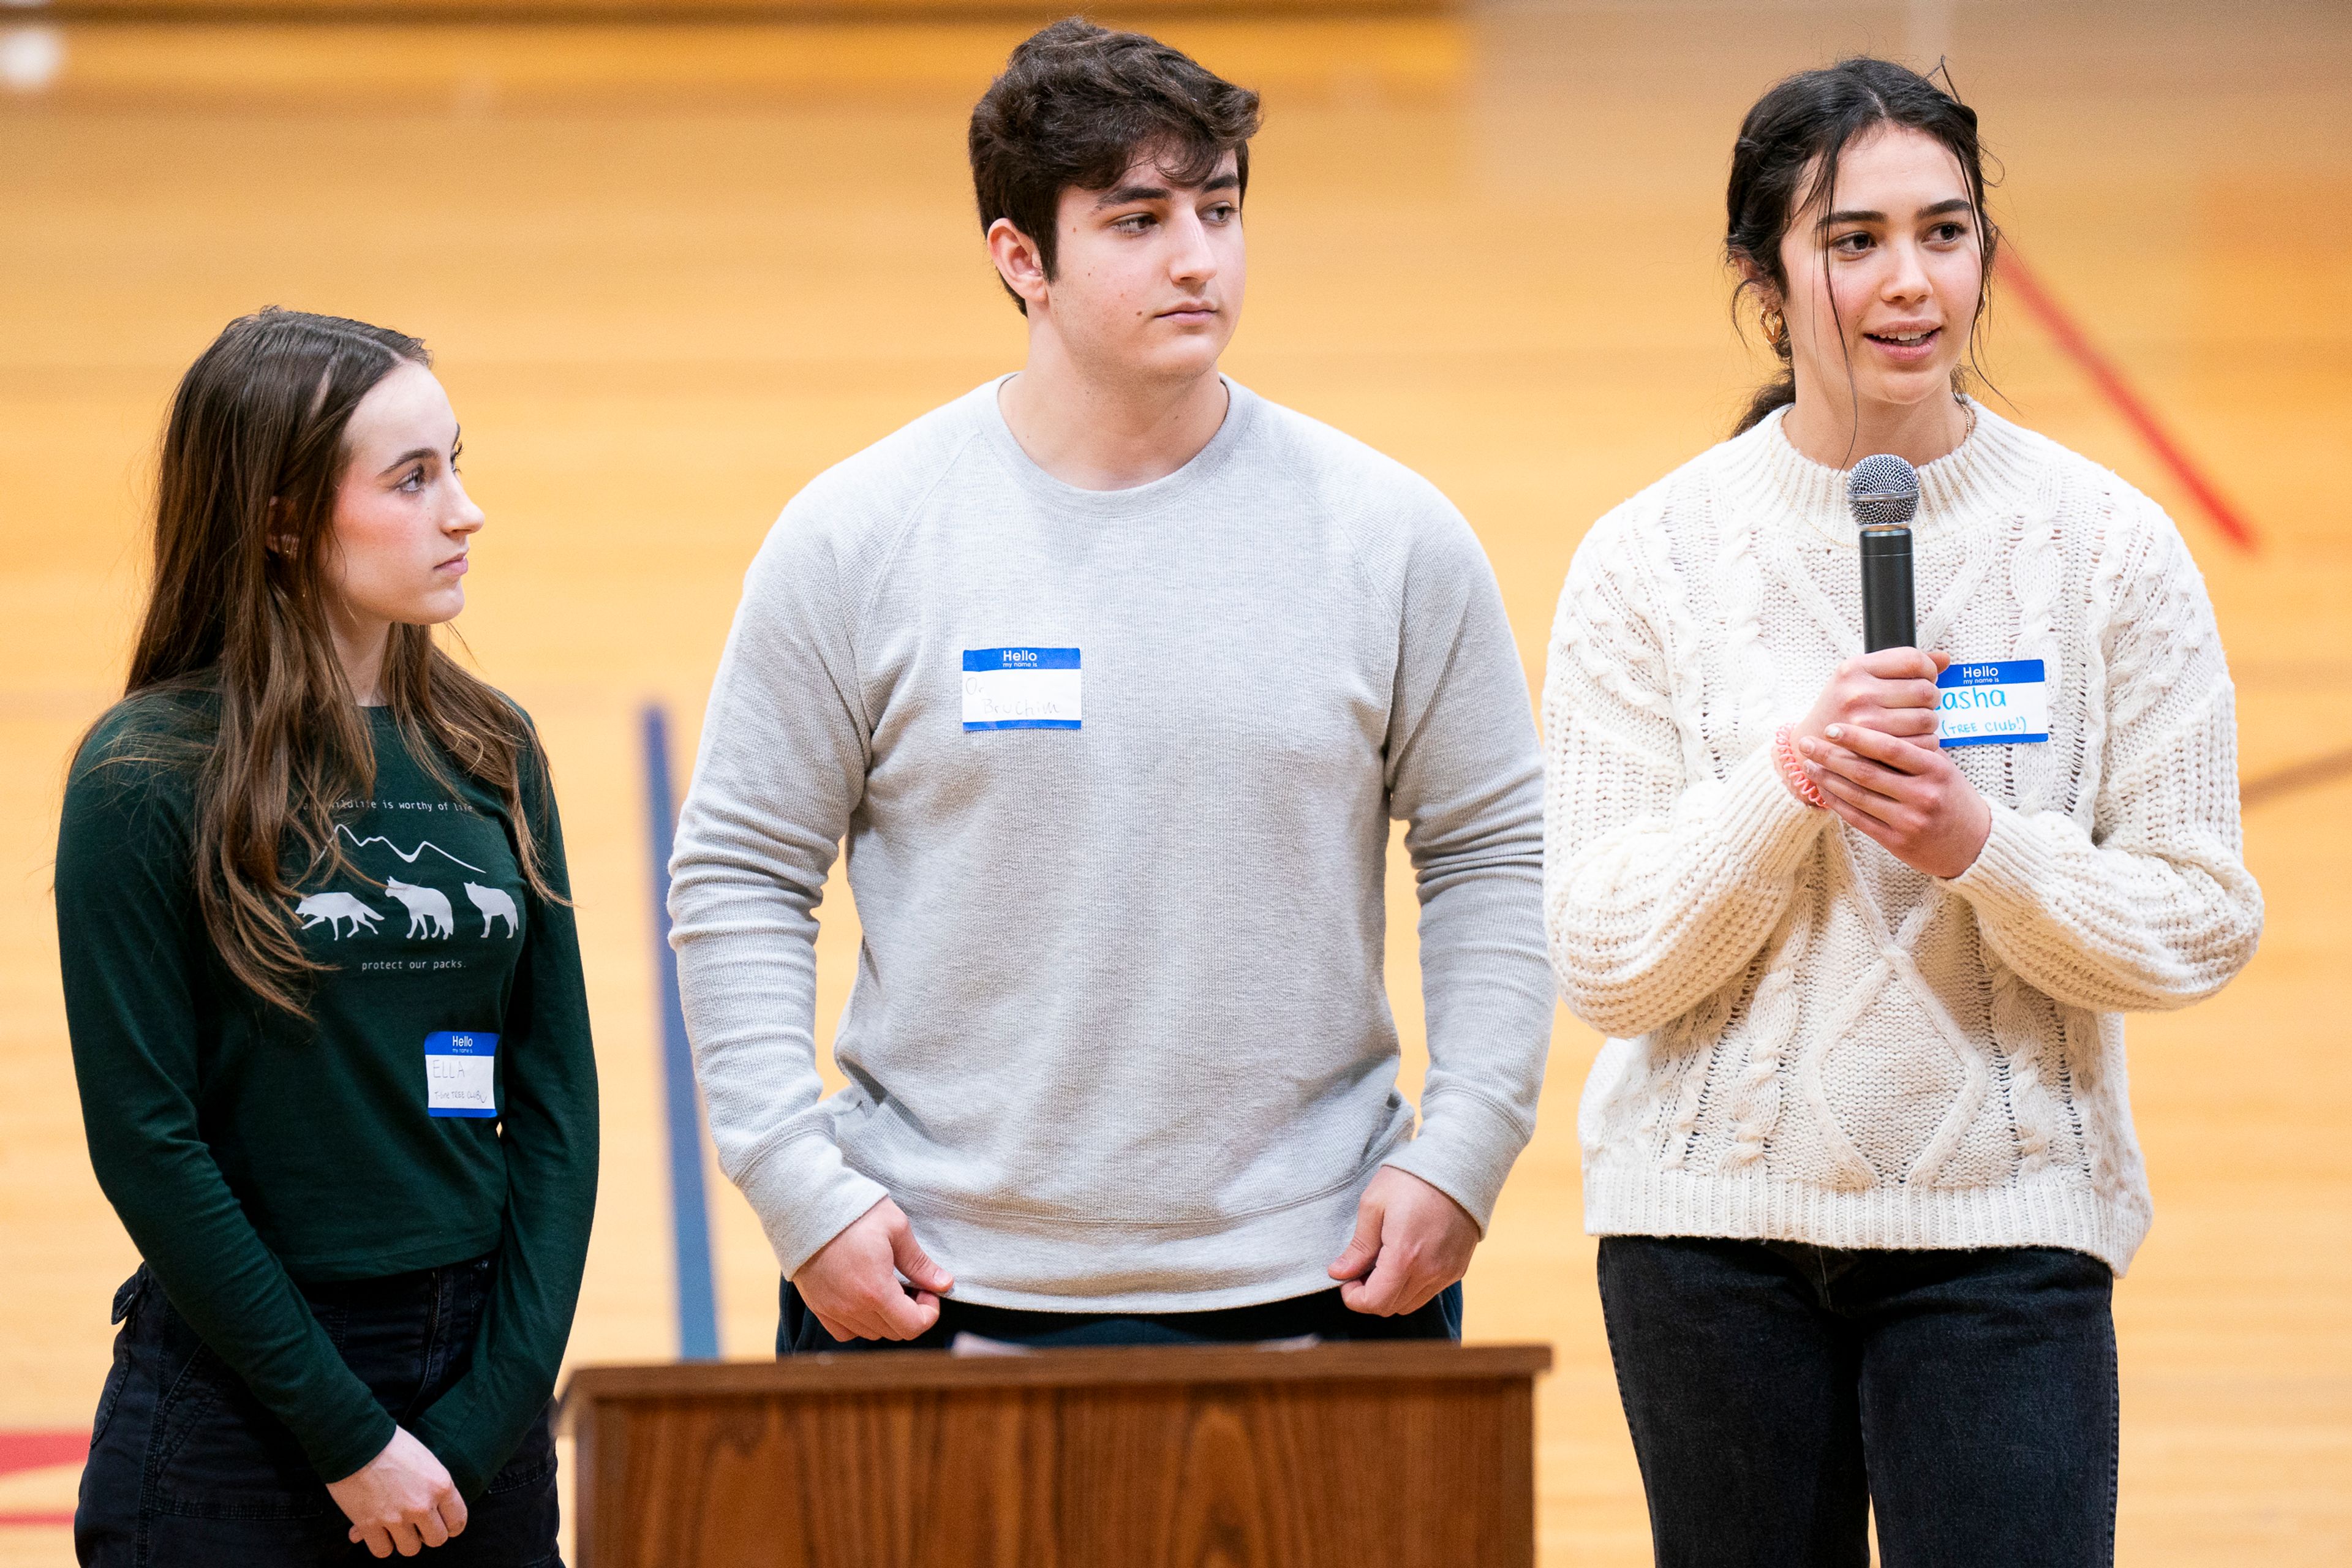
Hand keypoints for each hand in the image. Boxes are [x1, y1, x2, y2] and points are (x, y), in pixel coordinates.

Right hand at [329, 1426, 464, 1558]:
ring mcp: (396, 1517)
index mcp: (441, 1485)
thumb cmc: (391, 1444)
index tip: (443, 1525)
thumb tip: (433, 1509)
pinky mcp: (369, 1525)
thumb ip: (432, 1487)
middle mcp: (422, 1505)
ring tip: (397, 1528)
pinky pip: (382, 1551)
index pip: (458, 1521)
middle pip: (436, 1540)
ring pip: (410, 1550)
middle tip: (417, 1526)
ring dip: (404, 1541)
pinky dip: (381, 1545)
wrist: (356, 1440)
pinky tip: (378, 1533)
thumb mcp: (425, 1460)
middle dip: (427, 1535)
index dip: (451, 1526)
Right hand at [792, 1198, 953, 1341]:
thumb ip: (920, 1263)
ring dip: (887, 1317)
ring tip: (888, 1287)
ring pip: (871, 1333)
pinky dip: (859, 1323)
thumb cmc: (854, 1212)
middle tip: (912, 1285)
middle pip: (894, 1332)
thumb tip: (945, 1284)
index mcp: (876, 1291)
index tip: (928, 1289)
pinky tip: (864, 1298)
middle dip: (911, 1313)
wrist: (807, 1205)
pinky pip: (844, 1332)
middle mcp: (852, 1308)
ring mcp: (832, 1310)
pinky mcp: (817, 1306)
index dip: (929, 1312)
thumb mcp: (896, 1228)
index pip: (913, 1327)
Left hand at [1327, 1168, 1479, 1316]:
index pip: (1375, 1302)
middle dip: (1370, 1295)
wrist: (1458, 1165)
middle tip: (1361, 1268)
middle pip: (1392, 1307)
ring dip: (1391, 1292)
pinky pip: (1429, 1291)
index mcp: (1405, 1257)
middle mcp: (1430, 1272)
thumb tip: (1338, 1273)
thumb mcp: (1373, 1205)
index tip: (1346, 1278)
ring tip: (1382, 1263)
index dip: (1354, 1297)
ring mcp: (1448, 1272)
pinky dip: (1412, 1285)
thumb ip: (1358, 1246)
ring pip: (1411, 1303)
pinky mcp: (1459, 1268)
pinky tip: (1405, 1258)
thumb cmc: (1411, 1179)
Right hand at [1794, 648, 1951, 753]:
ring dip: (1929, 722)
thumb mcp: (1859, 678)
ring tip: (1914, 722)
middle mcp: (1857, 693)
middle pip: (1925, 690)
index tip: (1925, 678)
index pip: (1913, 660)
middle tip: (1920, 704)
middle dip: (1931, 698)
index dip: (1929, 669)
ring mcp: (1864, 723)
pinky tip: (1912, 739)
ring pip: (1927, 718)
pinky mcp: (1874, 751)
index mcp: (1854, 669)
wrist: (1810, 745)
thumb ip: (1900, 665)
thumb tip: (1945, 659)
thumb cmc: (1841, 708)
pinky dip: (1926, 742)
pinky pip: (1922, 744)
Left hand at [1800, 720, 1991, 878]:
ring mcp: (1910, 821)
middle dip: (1831, 755)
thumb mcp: (1943, 767)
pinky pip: (1858, 819)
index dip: (1857, 737)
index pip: (1890, 748)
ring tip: (1809, 763)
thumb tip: (1873, 718)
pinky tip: (1822, 788)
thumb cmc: (1952, 796)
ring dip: (1828, 778)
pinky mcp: (1897, 841)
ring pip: (1858, 796)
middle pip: (1867, 772)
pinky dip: (1837, 802)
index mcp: (1936, 770)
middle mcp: (1923, 795)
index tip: (1832, 727)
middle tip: (1807, 742)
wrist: (1974, 844)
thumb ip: (1914, 747)